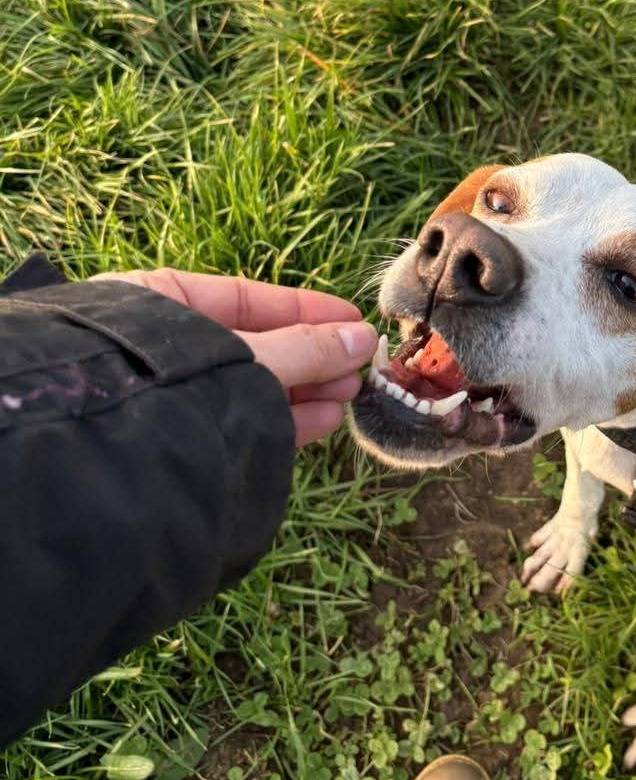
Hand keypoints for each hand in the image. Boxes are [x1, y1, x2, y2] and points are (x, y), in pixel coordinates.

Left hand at [92, 269, 375, 445]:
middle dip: (313, 356)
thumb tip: (364, 338)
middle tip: (360, 367)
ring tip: (348, 395)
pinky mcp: (187, 434)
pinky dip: (283, 417)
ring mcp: (176, 393)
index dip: (306, 310)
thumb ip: (307, 349)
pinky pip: (242, 417)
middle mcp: (166, 346)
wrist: (105, 458)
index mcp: (161, 301)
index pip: (246, 298)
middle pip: (256, 344)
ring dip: (306, 389)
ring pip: (252, 385)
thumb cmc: (172, 384)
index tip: (354, 321)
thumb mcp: (251, 358)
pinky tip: (321, 420)